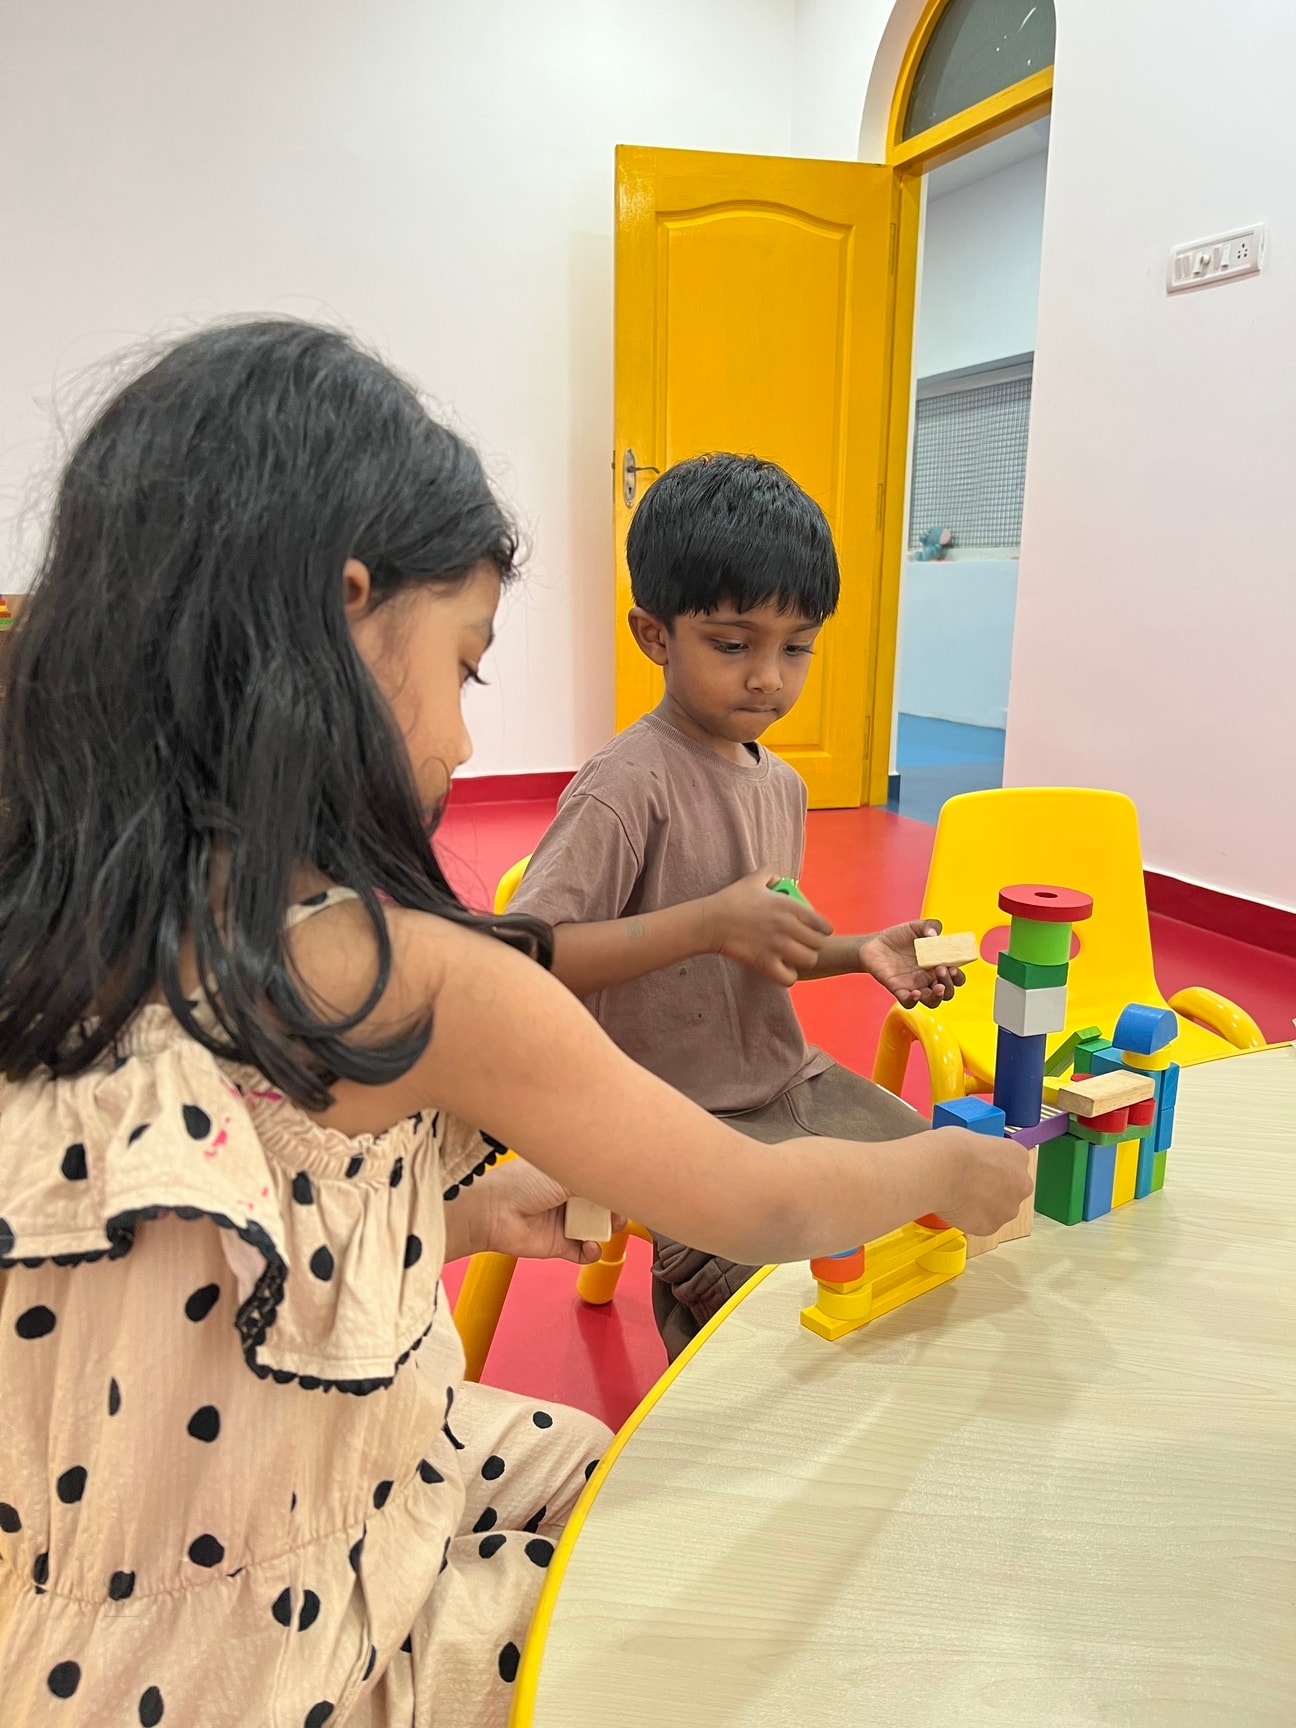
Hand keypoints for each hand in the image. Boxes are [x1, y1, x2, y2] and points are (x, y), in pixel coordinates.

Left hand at [481, 1157, 625, 1264]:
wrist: (494, 1212)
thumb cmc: (521, 1183)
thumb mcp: (565, 1172)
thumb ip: (593, 1177)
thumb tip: (617, 1178)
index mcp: (568, 1173)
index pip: (598, 1180)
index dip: (612, 1186)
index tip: (626, 1189)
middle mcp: (567, 1196)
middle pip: (602, 1206)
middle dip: (615, 1210)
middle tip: (618, 1212)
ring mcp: (564, 1222)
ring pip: (597, 1230)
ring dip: (605, 1232)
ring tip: (605, 1229)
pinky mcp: (559, 1244)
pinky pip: (584, 1252)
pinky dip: (591, 1252)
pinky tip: (588, 1246)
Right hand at [705, 869, 832, 985]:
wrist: (711, 921)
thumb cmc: (731, 900)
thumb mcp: (753, 880)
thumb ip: (770, 875)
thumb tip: (779, 879)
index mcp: (788, 907)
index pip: (822, 924)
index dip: (822, 930)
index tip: (816, 932)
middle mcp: (788, 927)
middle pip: (818, 944)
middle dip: (813, 945)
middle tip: (803, 945)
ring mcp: (778, 947)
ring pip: (808, 961)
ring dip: (803, 961)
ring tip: (794, 958)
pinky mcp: (765, 963)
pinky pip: (789, 977)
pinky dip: (788, 976)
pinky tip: (782, 969)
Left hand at [861, 918, 964, 1008]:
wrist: (874, 944)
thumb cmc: (898, 937)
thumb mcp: (916, 927)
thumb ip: (930, 926)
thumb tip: (934, 934)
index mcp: (936, 965)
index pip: (955, 978)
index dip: (958, 976)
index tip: (953, 967)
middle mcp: (928, 978)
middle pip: (947, 992)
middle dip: (949, 986)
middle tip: (942, 971)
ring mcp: (914, 986)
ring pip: (932, 1001)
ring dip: (937, 997)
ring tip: (937, 987)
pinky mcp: (899, 990)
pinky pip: (909, 1003)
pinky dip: (913, 1001)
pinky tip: (914, 993)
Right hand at [931, 1128, 1033, 1236]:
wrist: (941, 1171)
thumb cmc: (953, 1150)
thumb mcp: (976, 1140)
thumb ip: (985, 1156)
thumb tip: (976, 1163)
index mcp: (1018, 1156)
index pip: (1012, 1166)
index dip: (993, 1169)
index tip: (981, 1170)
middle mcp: (1021, 1184)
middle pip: (1010, 1191)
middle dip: (993, 1190)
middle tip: (970, 1185)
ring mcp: (1008, 1208)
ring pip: (997, 1210)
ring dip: (982, 1206)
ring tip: (959, 1196)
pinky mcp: (992, 1226)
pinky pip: (982, 1224)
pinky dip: (970, 1218)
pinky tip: (956, 1206)